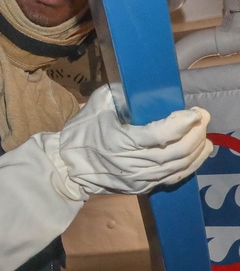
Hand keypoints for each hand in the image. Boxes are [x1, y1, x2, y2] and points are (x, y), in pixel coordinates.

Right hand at [44, 86, 210, 201]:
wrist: (66, 167)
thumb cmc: (79, 133)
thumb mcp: (95, 106)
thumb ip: (118, 94)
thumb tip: (139, 83)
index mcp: (119, 141)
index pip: (160, 135)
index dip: (182, 124)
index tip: (194, 113)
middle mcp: (131, 163)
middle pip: (175, 152)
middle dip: (195, 134)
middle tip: (202, 119)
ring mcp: (138, 178)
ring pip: (177, 167)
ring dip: (196, 152)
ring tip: (205, 137)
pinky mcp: (140, 187)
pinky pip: (171, 179)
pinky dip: (188, 167)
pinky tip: (196, 156)